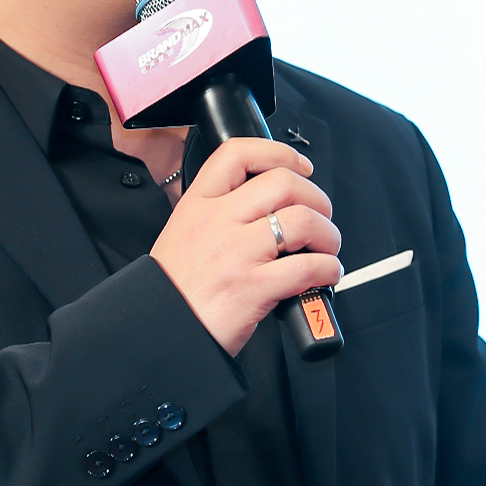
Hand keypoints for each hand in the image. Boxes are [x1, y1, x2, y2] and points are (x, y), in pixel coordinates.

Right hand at [149, 137, 339, 354]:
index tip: (299, 166)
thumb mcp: (182, 235)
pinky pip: (307, 268)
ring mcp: (236, 254)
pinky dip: (327, 269)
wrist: (158, 332)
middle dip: (315, 198)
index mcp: (197, 206)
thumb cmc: (175, 290)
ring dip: (327, 234)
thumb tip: (266, 209)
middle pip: (282, 183)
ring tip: (326, 248)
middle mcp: (217, 223)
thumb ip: (218, 216)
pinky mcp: (253, 288)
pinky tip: (325, 275)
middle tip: (319, 215)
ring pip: (302, 221)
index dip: (278, 153)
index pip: (237, 155)